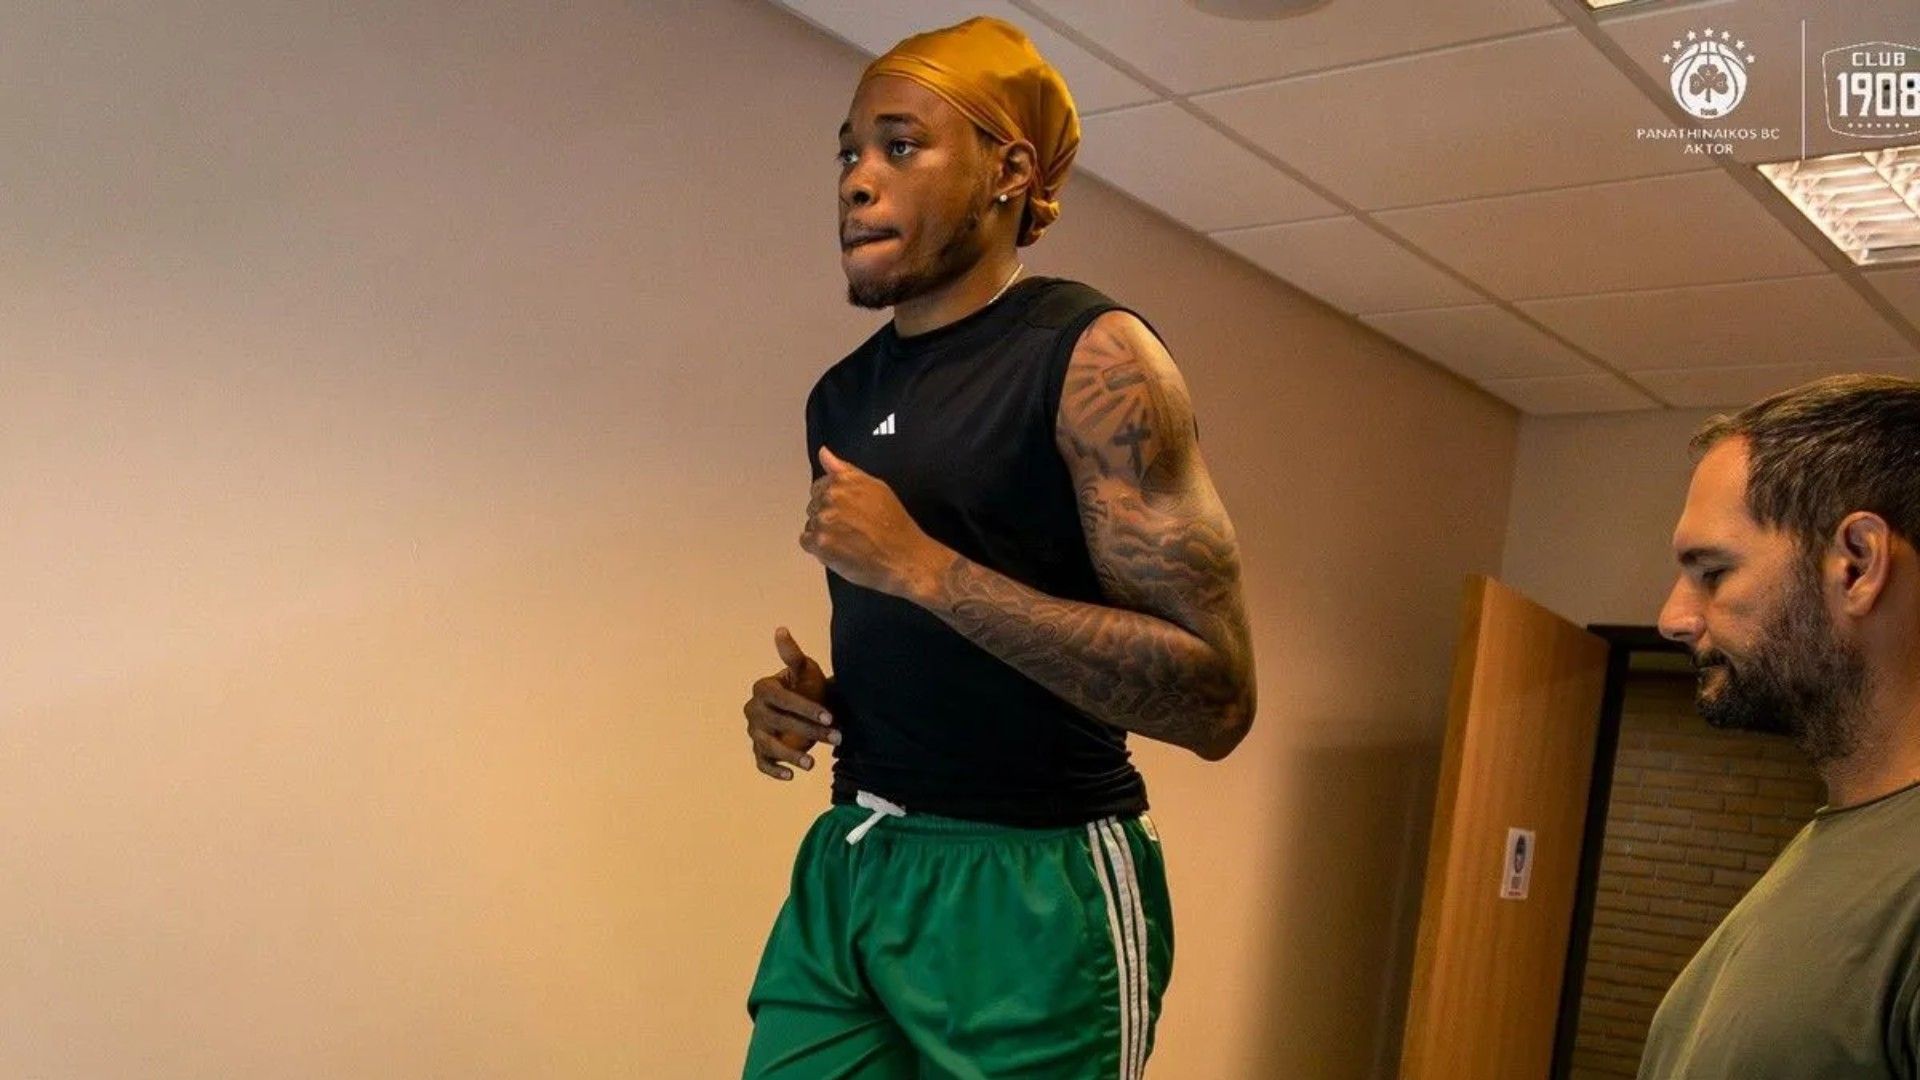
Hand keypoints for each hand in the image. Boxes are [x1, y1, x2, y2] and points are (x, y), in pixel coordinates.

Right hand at [743, 626, 837, 780]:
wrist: (811, 707)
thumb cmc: (807, 686)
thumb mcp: (804, 670)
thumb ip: (792, 654)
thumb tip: (781, 629)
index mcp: (763, 688)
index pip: (782, 700)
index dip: (805, 708)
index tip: (830, 716)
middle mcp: (754, 710)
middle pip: (779, 724)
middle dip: (809, 731)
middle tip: (837, 738)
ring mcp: (755, 732)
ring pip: (769, 746)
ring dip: (791, 756)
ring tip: (812, 764)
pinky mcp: (760, 750)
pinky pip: (762, 763)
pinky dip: (774, 771)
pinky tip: (791, 776)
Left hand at [800, 446, 951, 600]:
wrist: (903, 556)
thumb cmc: (894, 523)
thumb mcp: (876, 487)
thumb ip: (845, 470)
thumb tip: (823, 453)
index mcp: (842, 481)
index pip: (819, 487)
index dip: (833, 501)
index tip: (849, 512)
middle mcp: (830, 497)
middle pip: (813, 506)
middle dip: (828, 516)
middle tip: (852, 528)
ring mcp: (823, 521)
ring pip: (811, 524)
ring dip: (824, 532)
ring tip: (848, 541)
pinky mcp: (820, 544)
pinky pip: (806, 541)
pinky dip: (819, 548)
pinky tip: (839, 550)